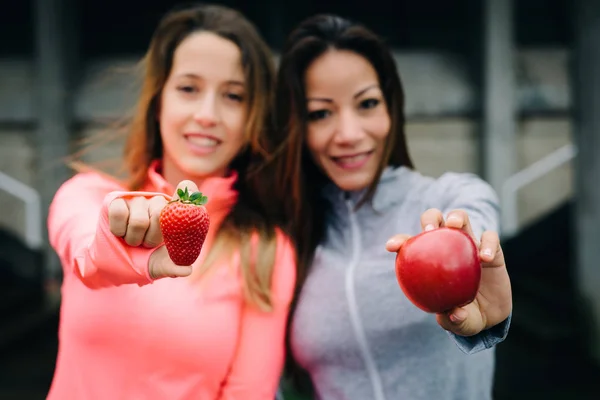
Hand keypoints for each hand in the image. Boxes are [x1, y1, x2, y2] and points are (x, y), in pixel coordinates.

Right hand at [108, 180, 199, 278]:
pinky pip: (119, 213)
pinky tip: (120, 232)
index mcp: (175, 213)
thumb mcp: (161, 265)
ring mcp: (138, 199)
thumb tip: (187, 270)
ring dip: (134, 238)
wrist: (115, 263)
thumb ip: (174, 266)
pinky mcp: (117, 200)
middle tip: (146, 244)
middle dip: (151, 239)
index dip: (189, 193)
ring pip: (139, 220)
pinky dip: (118, 230)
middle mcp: (158, 201)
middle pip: (161, 214)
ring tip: (133, 240)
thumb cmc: (145, 259)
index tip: (191, 204)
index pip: (188, 190)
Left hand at [385, 208, 511, 336]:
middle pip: (435, 220)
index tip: (391, 246)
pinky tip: (485, 258)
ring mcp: (469, 245)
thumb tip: (454, 314)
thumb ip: (453, 320)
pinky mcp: (492, 249)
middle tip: (429, 230)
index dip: (399, 241)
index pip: (411, 245)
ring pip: (460, 219)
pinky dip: (488, 244)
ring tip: (454, 225)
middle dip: (430, 219)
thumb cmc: (464, 316)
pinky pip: (490, 238)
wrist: (491, 317)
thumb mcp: (458, 322)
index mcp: (430, 260)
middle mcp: (448, 246)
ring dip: (456, 217)